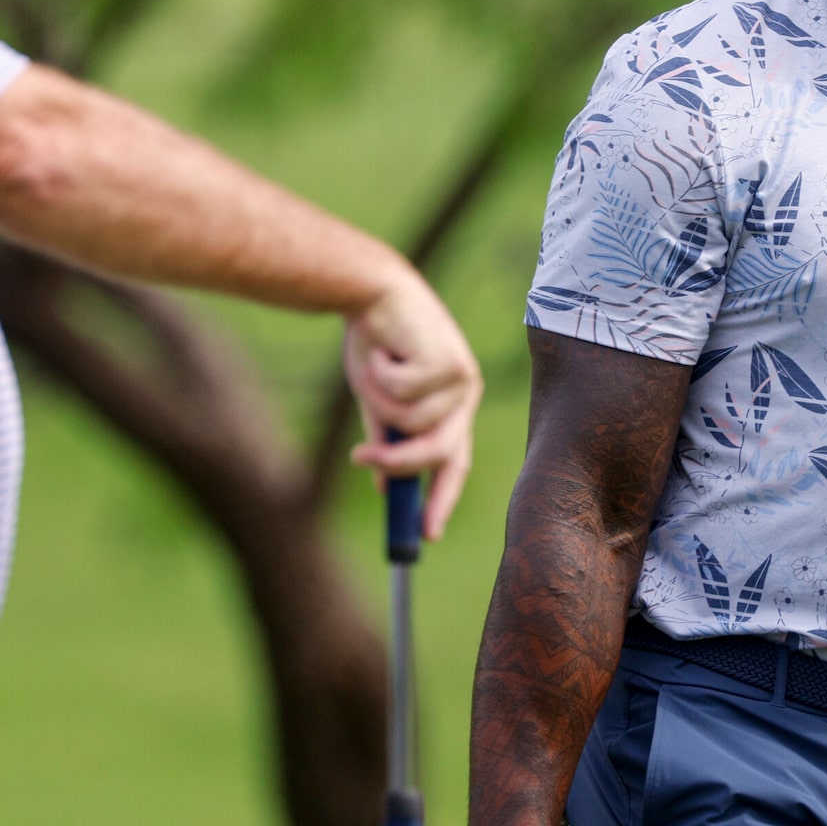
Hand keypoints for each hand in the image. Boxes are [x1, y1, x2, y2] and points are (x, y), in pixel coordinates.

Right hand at [345, 270, 481, 536]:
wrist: (374, 290)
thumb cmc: (377, 341)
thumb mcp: (379, 399)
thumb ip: (387, 440)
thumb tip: (385, 488)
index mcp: (453, 408)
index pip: (455, 463)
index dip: (441, 499)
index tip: (426, 535)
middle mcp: (464, 397)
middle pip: (440, 452)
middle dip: (399, 462)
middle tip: (361, 459)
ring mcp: (462, 379)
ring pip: (413, 423)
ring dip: (379, 401)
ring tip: (371, 368)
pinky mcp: (449, 361)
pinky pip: (403, 394)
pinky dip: (381, 375)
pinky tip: (382, 349)